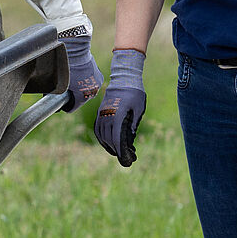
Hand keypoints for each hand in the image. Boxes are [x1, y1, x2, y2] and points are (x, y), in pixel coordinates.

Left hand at [59, 26, 103, 111]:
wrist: (76, 49)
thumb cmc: (66, 64)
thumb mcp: (59, 80)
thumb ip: (55, 92)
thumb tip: (48, 98)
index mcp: (83, 95)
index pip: (73, 108)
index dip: (65, 106)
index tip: (61, 104)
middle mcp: (93, 91)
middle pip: (81, 100)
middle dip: (74, 97)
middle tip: (66, 92)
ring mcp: (97, 83)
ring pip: (87, 91)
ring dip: (81, 89)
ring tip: (73, 84)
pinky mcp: (99, 75)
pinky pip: (92, 82)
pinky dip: (86, 81)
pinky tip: (79, 77)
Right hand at [94, 48, 147, 166]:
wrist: (124, 79)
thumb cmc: (135, 93)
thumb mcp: (138, 109)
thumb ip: (133, 124)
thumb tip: (129, 139)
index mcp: (118, 115)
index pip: (116, 137)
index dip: (120, 150)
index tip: (125, 159)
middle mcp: (107, 115)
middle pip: (108, 138)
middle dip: (116, 150)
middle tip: (125, 158)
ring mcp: (102, 113)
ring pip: (101, 134)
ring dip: (108, 145)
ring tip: (116, 152)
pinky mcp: (100, 111)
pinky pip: (98, 127)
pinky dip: (101, 137)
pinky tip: (106, 142)